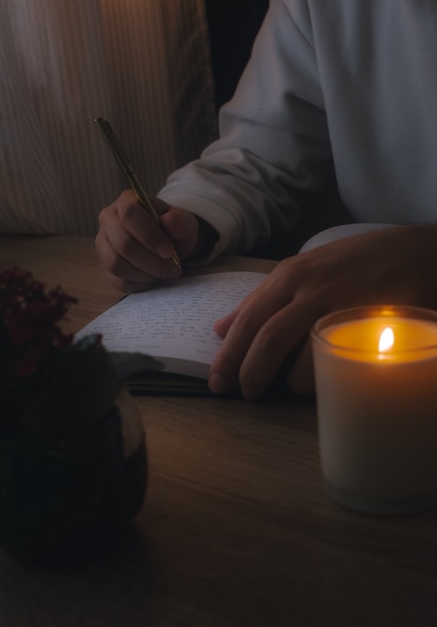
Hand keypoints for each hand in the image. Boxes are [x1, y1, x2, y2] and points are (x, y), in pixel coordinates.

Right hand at [95, 190, 199, 291]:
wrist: (167, 246)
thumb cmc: (173, 230)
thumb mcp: (183, 223)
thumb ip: (179, 221)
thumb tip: (169, 221)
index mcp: (127, 201)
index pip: (129, 213)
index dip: (149, 235)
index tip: (169, 252)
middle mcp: (108, 220)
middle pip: (122, 243)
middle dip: (151, 261)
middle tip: (173, 268)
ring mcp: (103, 244)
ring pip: (116, 264)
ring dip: (146, 274)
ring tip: (164, 272)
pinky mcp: (104, 267)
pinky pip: (118, 280)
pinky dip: (140, 283)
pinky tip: (153, 277)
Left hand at [208, 225, 436, 400]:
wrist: (413, 252)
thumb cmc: (352, 264)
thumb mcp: (302, 271)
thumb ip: (260, 299)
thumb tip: (220, 328)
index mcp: (288, 275)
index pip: (247, 319)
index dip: (228, 354)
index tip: (215, 380)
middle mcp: (308, 287)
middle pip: (266, 339)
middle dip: (249, 373)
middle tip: (246, 394)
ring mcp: (337, 304)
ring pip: (298, 355)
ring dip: (286, 382)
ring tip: (284, 389)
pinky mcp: (363, 322)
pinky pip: (331, 359)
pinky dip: (318, 377)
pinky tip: (318, 379)